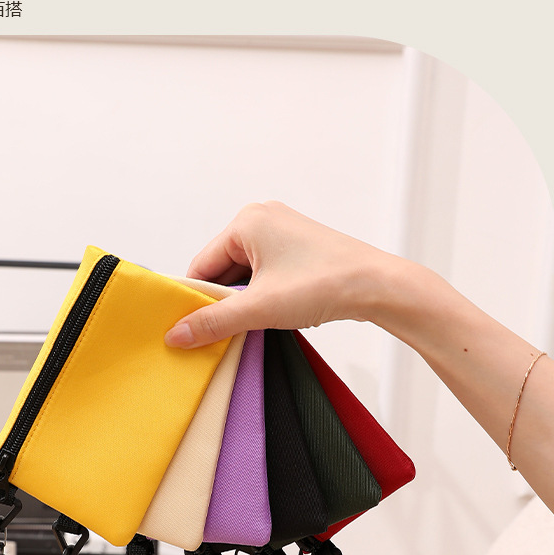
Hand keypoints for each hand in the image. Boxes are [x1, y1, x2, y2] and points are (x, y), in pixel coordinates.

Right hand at [164, 200, 399, 347]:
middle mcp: (262, 219)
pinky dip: (264, 296)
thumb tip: (175, 336)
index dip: (195, 300)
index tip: (189, 329)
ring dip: (245, 302)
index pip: (202, 265)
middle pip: (223, 269)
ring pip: (245, 274)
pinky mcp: (300, 249)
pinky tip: (273, 315)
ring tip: (255, 323)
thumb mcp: (259, 308)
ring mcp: (283, 232)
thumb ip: (214, 322)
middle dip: (223, 301)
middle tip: (222, 333)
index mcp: (246, 221)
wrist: (378, 286)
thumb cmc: (324, 284)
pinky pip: (266, 274)